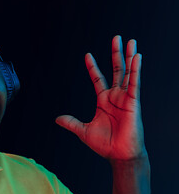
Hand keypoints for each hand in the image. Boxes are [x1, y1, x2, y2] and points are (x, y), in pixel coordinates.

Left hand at [56, 36, 145, 160]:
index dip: (93, 67)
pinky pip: (135, 83)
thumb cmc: (105, 145)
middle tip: (116, 38)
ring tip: (131, 41)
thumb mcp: (83, 131)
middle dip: (116, 54)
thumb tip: (57, 118)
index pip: (97, 78)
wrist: (119, 155)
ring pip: (127, 73)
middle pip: (116, 70)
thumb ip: (71, 122)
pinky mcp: (134, 103)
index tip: (88, 54)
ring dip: (129, 56)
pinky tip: (137, 57)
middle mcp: (115, 96)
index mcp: (103, 100)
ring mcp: (125, 98)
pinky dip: (136, 70)